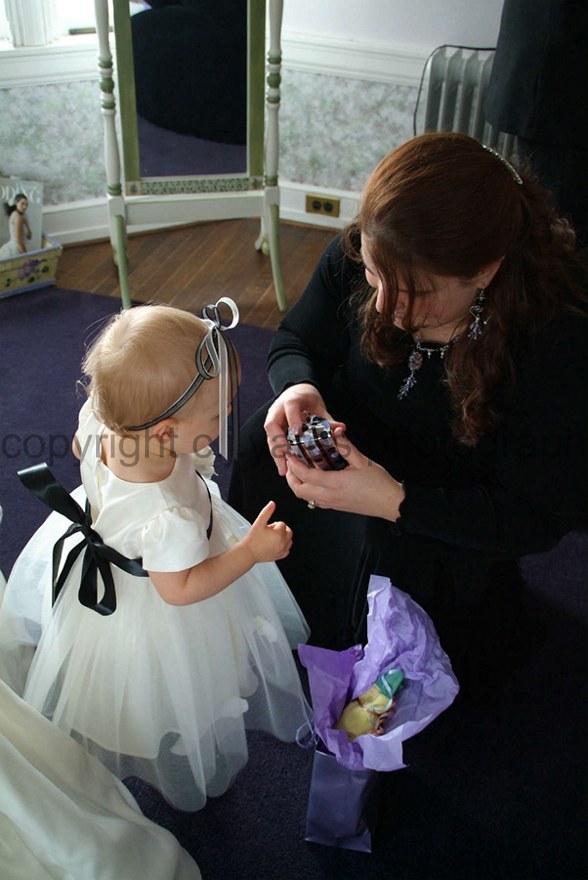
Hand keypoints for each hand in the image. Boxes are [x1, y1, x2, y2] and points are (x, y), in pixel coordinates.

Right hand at [242, 500, 292, 561]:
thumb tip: (272, 503)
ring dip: (283, 537)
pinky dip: (283, 546)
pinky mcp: (280, 556)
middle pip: (288, 531)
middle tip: (269, 533)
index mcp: (279, 534)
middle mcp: (283, 543)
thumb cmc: (253, 539)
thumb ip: (267, 512)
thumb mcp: (259, 522)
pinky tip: (275, 545)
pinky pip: (287, 549)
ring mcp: (282, 550)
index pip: (282, 524)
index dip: (273, 525)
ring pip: (289, 540)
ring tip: (272, 539)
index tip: (266, 529)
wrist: (248, 553)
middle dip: (280, 530)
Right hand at [264, 383, 345, 475]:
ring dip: (276, 453)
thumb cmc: (309, 400)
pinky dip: (277, 454)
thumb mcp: (320, 407)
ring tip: (283, 470)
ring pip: (270, 436)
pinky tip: (284, 467)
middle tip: (287, 458)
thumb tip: (341, 429)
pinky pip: (272, 442)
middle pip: (272, 425)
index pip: (290, 406)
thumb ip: (328, 419)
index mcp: (292, 399)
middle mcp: (278, 409)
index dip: (293, 419)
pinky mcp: (272, 428)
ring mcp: (273, 418)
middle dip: (278, 443)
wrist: (298, 393)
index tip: (298, 433)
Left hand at [285, 430, 404, 520]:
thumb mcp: (362, 461)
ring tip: (299, 470)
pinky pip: (314, 501)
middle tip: (291, 462)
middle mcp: (329, 496)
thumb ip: (346, 447)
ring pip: (305, 497)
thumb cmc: (379, 484)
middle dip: (290, 477)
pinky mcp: (335, 507)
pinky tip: (313, 480)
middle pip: (299, 490)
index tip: (290, 454)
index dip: (294, 464)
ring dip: (297, 484)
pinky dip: (308, 491)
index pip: (305, 475)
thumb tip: (336, 432)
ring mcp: (331, 504)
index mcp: (334, 483)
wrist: (390, 503)